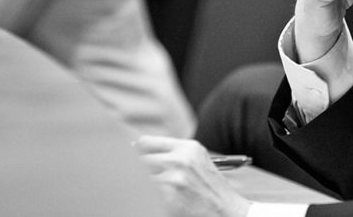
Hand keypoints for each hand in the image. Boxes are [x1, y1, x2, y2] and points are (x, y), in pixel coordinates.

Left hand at [134, 135, 250, 216]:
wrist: (226, 211)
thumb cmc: (209, 188)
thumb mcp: (196, 161)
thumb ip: (172, 153)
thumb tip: (136, 150)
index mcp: (187, 147)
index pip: (146, 142)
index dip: (134, 152)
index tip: (126, 159)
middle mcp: (180, 159)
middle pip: (138, 160)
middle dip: (133, 170)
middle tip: (129, 178)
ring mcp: (174, 178)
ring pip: (138, 178)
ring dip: (137, 185)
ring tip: (140, 191)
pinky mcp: (168, 198)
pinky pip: (144, 195)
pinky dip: (142, 198)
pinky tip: (148, 201)